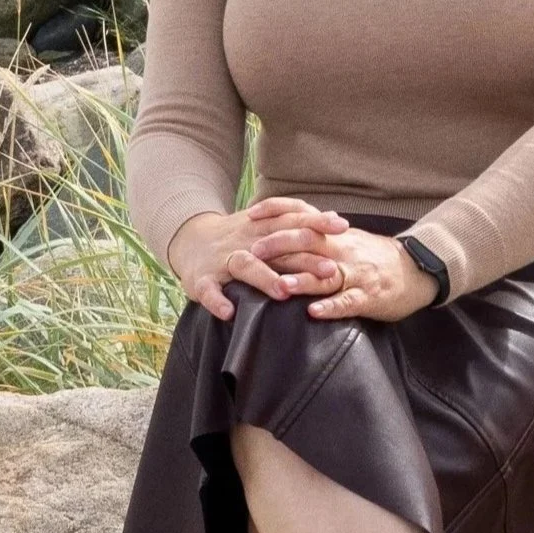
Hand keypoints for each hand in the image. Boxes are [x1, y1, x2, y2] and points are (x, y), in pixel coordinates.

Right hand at [167, 197, 349, 320]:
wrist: (190, 239)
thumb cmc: (240, 237)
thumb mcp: (267, 225)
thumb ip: (299, 224)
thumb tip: (338, 220)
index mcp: (262, 228)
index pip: (293, 221)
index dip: (317, 223)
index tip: (343, 227)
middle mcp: (246, 241)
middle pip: (276, 245)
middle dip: (302, 257)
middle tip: (329, 270)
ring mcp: (223, 260)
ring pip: (245, 265)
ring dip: (264, 278)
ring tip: (283, 293)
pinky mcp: (202, 279)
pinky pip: (208, 290)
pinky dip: (217, 301)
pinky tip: (229, 313)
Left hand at [246, 222, 439, 321]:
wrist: (417, 269)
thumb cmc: (375, 256)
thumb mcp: (346, 238)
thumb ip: (319, 232)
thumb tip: (286, 224)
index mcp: (336, 234)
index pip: (303, 214)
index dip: (277, 211)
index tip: (251, 213)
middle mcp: (344, 249)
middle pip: (309, 242)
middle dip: (280, 246)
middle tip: (253, 253)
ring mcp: (356, 274)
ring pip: (326, 274)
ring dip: (302, 279)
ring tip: (280, 285)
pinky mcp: (369, 297)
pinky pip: (348, 302)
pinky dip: (331, 307)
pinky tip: (313, 312)